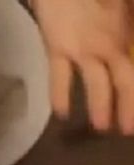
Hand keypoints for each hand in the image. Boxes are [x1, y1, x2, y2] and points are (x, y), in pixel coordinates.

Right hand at [32, 0, 133, 133]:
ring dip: (101, 106)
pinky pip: (60, 77)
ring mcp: (83, 50)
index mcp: (126, 34)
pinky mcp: (58, 49)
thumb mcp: (122, 9)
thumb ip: (127, 25)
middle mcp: (110, 46)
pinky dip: (61, 95)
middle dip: (129, 106)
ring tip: (103, 128)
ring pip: (97, 82)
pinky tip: (61, 114)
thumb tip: (127, 48)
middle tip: (129, 131)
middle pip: (125, 80)